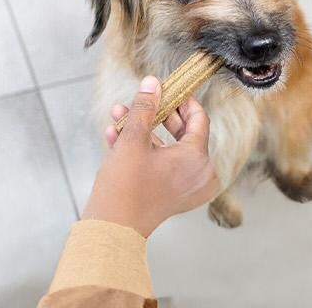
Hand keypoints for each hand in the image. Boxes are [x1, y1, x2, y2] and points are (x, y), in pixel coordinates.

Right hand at [80, 76, 217, 236]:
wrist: (112, 228)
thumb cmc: (125, 188)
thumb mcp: (133, 139)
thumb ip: (145, 108)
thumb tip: (152, 84)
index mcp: (198, 159)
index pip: (199, 119)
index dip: (181, 101)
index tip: (167, 90)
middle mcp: (199, 174)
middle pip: (184, 133)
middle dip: (156, 115)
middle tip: (143, 102)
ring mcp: (187, 188)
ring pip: (168, 149)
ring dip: (143, 131)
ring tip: (120, 116)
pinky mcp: (173, 196)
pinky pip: (163, 166)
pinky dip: (144, 152)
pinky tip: (117, 136)